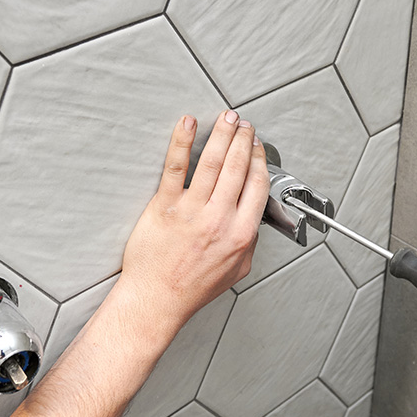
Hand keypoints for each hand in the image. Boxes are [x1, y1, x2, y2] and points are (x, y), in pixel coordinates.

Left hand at [117, 112, 268, 331]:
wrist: (157, 298)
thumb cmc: (191, 288)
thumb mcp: (236, 270)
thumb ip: (249, 242)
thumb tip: (252, 221)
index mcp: (240, 233)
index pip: (257, 184)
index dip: (259, 159)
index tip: (257, 146)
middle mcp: (219, 219)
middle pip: (238, 167)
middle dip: (243, 139)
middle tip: (243, 124)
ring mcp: (192, 211)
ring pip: (213, 162)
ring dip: (222, 134)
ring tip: (225, 118)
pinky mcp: (165, 206)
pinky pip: (176, 167)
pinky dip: (182, 141)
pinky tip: (188, 124)